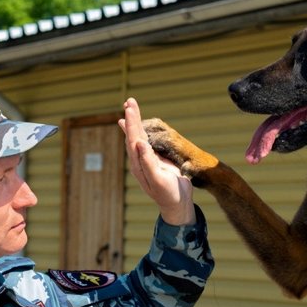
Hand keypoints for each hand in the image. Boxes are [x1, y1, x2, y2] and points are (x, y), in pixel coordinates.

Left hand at [118, 97, 194, 225]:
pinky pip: (146, 142)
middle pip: (133, 135)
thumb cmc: (169, 194)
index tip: (130, 108)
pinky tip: (140, 127)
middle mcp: (140, 161)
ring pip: (138, 137)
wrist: (177, 204)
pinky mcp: (155, 160)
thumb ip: (148, 162)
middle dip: (132, 118)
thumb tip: (139, 143)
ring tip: (130, 108)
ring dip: (135, 122)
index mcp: (139, 164)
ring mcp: (147, 160)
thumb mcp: (158, 179)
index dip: (132, 123)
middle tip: (129, 101)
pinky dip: (142, 131)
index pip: (133, 139)